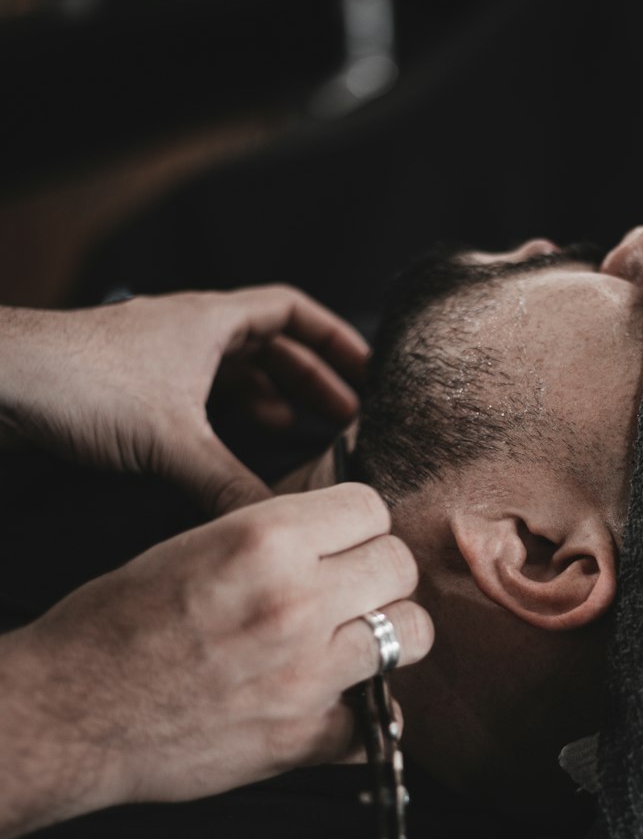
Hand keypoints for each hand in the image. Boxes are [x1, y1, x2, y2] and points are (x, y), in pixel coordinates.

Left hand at [0, 287, 369, 514]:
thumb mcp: (170, 439)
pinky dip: (227, 421)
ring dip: (270, 401)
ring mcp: (158, 360)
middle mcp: (187, 332)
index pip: (293, 311)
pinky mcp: (130, 391)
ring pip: (233, 374)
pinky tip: (236, 450)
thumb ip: (230, 485)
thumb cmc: (76, 382)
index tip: (370, 371)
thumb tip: (281, 527)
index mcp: (209, 319)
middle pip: (269, 346)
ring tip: (301, 436)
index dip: (336, 339)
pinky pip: (200, 400)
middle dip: (311, 381)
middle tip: (346, 419)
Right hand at [0, 486, 432, 838]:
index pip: (371, 506)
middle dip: (378, 574)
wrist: (68, 713)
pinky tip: (332, 703)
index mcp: (265, 541)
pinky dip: (364, 714)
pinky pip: (381, 719)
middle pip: (399, 566)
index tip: (342, 540)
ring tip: (350, 641)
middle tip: (349, 590)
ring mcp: (308, 675)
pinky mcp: (305, 739)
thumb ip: (275, 537)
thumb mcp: (194, 546)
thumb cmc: (115, 622)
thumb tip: (338, 532)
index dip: (356, 523)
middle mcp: (297, 602)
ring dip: (386, 635)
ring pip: (412, 635)